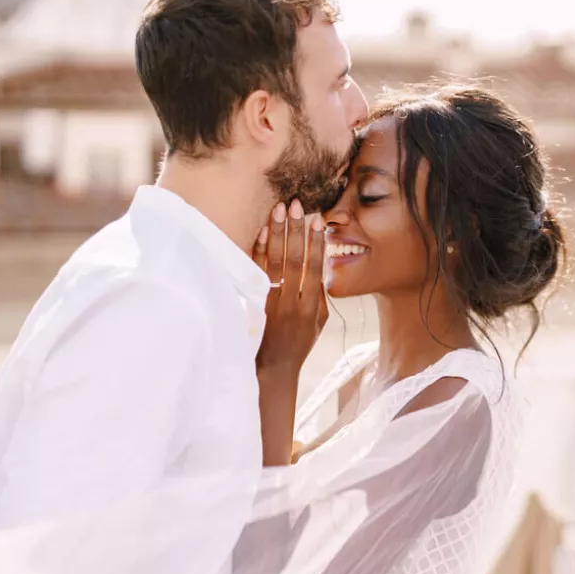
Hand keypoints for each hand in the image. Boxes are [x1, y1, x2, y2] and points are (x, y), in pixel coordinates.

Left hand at [253, 200, 328, 374]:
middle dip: (296, 230)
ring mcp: (271, 302)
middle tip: (296, 205)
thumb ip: (320, 296)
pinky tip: (263, 232)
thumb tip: (319, 269)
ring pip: (275, 262)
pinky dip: (259, 251)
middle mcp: (291, 302)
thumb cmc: (299, 344)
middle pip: (295, 260)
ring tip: (279, 209)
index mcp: (311, 306)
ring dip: (277, 233)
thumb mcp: (319, 323)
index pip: (315, 268)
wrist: (272, 368)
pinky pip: (256, 272)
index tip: (318, 220)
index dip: (317, 242)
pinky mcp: (254, 303)